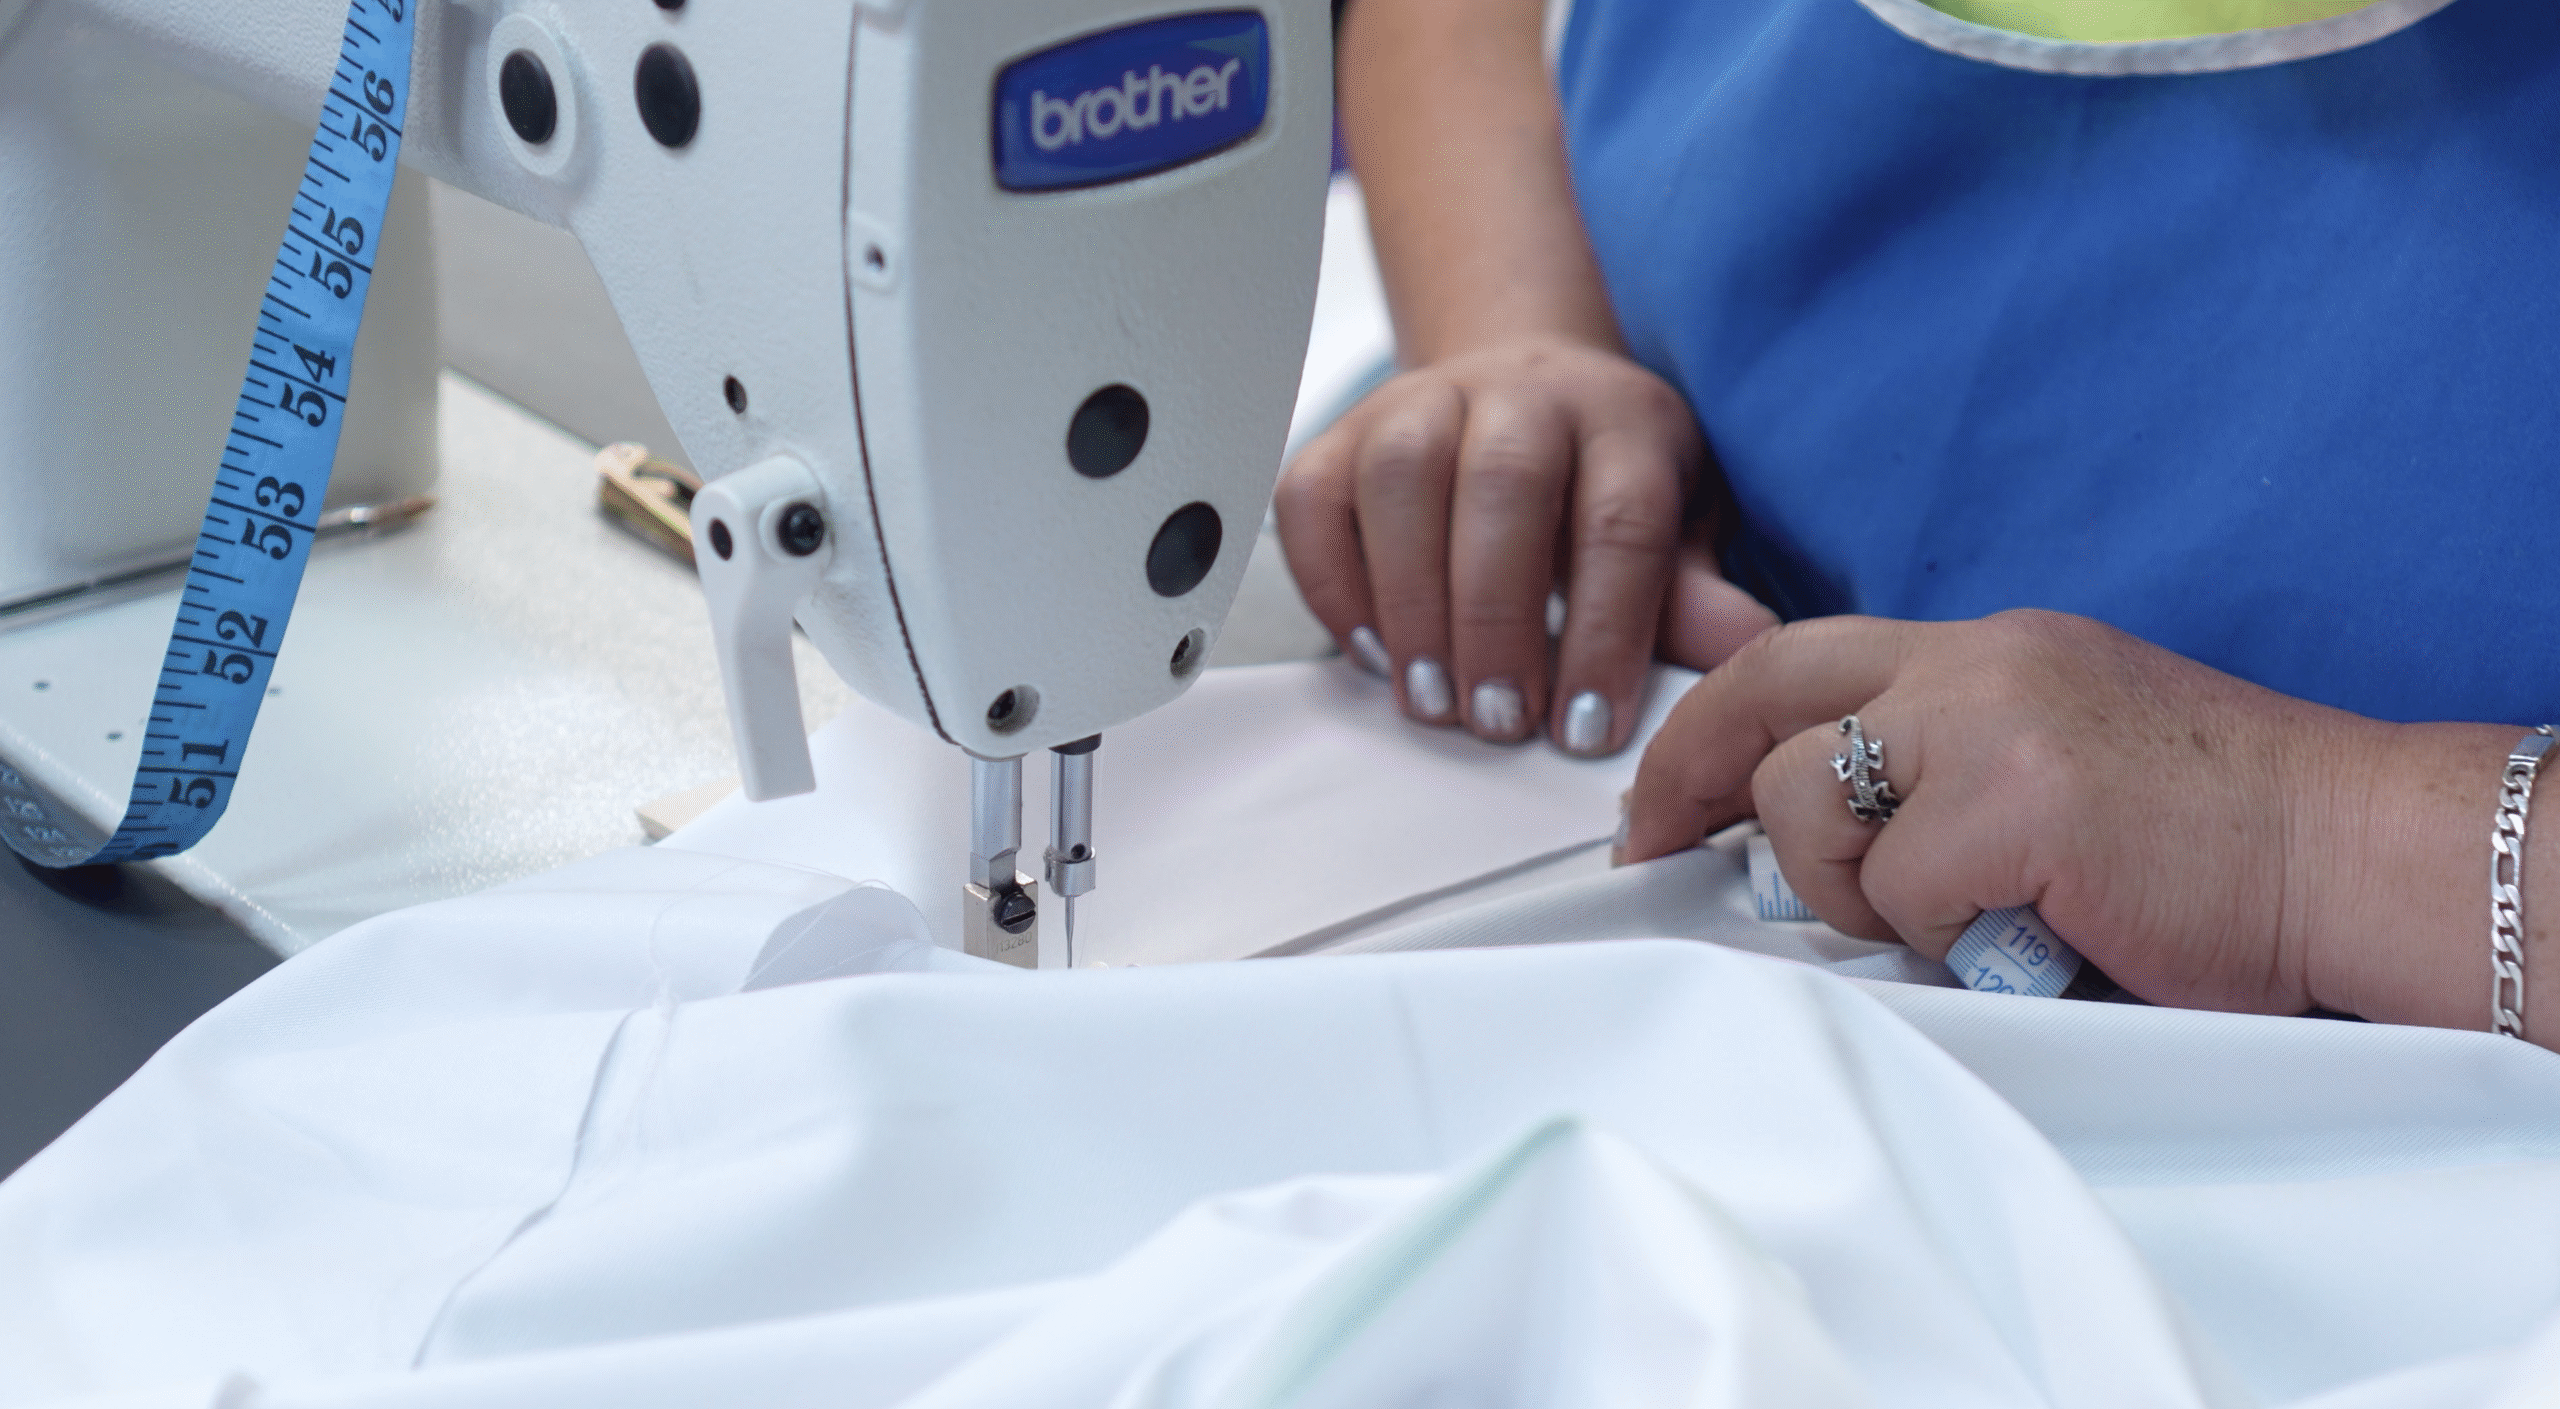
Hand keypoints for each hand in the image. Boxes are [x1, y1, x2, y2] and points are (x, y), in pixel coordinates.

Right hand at [1275, 337, 1777, 754]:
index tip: (1586, 728)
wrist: (1524, 385)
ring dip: (1409, 600)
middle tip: (1498, 720)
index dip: (1603, 632)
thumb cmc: (1603, 480)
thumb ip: (1692, 592)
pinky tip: (1370, 650)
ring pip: (1401, 474)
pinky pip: (1314, 494)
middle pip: (1503, 484)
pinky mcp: (1345, 431)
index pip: (1619, 519)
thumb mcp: (1676, 528)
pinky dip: (1331, 580)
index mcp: (1623, 420)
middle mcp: (1524, 393)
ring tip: (1429, 698)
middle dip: (1496, 618)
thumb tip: (1744, 649)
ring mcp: (1425, 400)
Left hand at [1621, 610, 2379, 1015]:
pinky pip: (1893, 891)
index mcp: (1987, 651)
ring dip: (1848, 890)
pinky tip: (2015, 933)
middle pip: (1765, 693)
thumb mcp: (2056, 760)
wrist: (2352, 853)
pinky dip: (1934, 936)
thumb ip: (1944, 771)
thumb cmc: (2219, 838)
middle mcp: (1978, 663)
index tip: (1663, 792)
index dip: (1710, 723)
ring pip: (1806, 804)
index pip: (1801, 656)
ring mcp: (1993, 722)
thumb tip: (1816, 843)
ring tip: (1949, 918)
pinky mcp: (2016, 801)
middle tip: (1651, 844)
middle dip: (1683, 772)